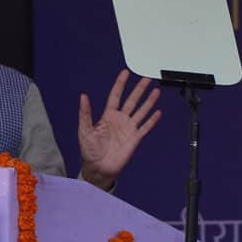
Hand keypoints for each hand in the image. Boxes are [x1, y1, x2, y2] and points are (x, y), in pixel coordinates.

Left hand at [78, 69, 161, 190]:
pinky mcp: (135, 139)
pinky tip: (158, 112)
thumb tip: (83, 96)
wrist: (98, 168)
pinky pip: (145, 128)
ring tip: (156, 91)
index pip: (115, 96)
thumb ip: (85, 113)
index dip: (120, 84)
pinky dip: (152, 120)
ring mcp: (128, 128)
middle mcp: (120, 120)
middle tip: (146, 78)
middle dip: (139, 89)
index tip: (125, 73)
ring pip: (141, 111)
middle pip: (132, 100)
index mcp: (107, 116)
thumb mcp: (84, 130)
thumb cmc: (89, 150)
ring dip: (149, 101)